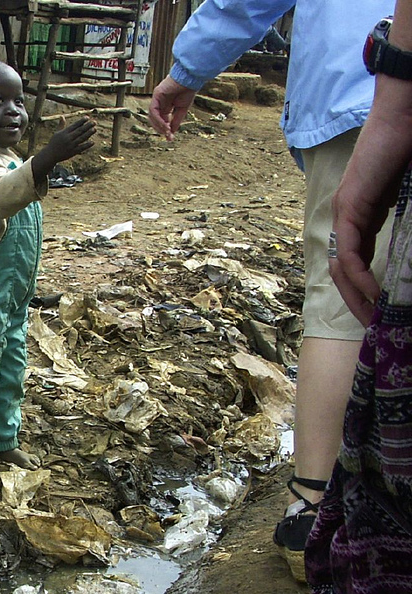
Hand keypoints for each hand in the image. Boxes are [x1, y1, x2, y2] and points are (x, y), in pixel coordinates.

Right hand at [45, 116, 95, 162]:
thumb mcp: (56, 133)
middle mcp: (68, 138)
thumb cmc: (54, 143)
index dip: (81, 121)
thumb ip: (61, 125)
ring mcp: (70, 145)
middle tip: (94, 122)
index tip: (87, 117)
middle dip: (87, 126)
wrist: (50, 155)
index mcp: (64, 132)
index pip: (74, 125)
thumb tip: (62, 116)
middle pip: (79, 131)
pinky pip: (81, 148)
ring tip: (95, 129)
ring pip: (81, 138)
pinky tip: (92, 142)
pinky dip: (87, 145)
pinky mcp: (72, 152)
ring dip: (89, 134)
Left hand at [148, 76, 196, 140]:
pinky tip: (165, 125)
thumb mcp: (182, 110)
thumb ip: (176, 121)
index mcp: (166, 105)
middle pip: (154, 119)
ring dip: (159, 125)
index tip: (170, 137)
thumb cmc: (189, 90)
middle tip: (168, 135)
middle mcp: (160, 102)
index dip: (164, 129)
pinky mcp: (156, 94)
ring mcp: (157, 98)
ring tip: (167, 131)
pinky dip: (158, 119)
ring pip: (152, 116)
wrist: (191, 78)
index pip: (161, 120)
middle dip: (160, 129)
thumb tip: (171, 133)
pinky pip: (153, 110)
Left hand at [330, 71, 411, 324]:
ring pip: (342, 268)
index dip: (367, 290)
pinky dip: (359, 277)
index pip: (358, 262)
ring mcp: (345, 212)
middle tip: (375, 328)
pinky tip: (373, 295)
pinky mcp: (351, 206)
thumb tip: (411, 251)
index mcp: (364, 216)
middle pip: (344, 272)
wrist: (407, 112)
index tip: (382, 312)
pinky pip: (349, 253)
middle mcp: (348, 217)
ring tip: (373, 321)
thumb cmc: (411, 147)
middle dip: (358, 303)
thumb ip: (408, 225)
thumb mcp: (411, 197)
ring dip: (356, 298)